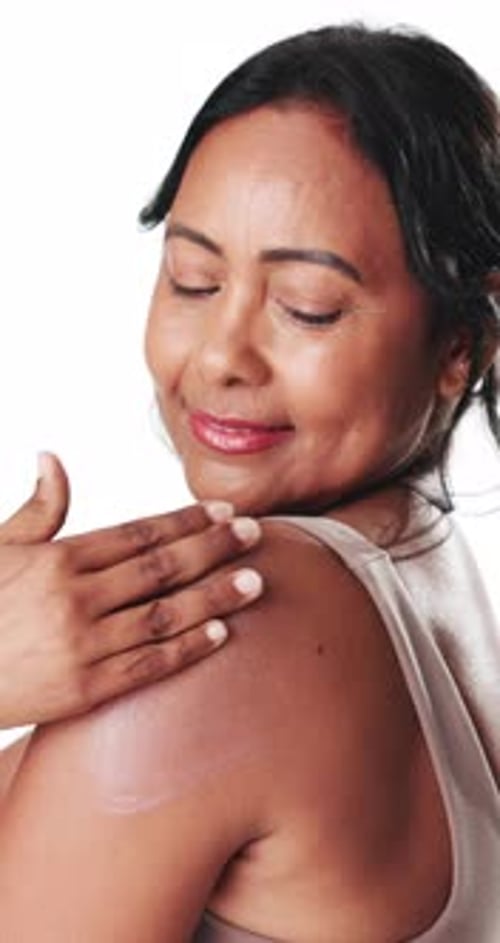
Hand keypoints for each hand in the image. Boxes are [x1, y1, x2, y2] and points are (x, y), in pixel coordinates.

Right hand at [0, 453, 263, 727]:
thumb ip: (37, 509)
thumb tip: (51, 458)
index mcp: (59, 558)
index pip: (139, 533)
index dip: (186, 521)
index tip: (222, 511)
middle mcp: (76, 597)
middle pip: (162, 567)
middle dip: (214, 547)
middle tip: (255, 533)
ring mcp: (83, 644)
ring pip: (165, 614)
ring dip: (215, 596)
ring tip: (254, 581)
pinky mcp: (84, 689)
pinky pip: (148, 665)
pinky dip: (187, 649)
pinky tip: (221, 634)